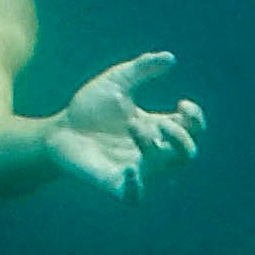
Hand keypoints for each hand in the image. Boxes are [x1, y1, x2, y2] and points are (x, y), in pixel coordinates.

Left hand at [47, 52, 204, 202]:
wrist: (58, 129)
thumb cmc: (88, 109)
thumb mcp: (116, 81)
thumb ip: (141, 68)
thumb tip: (170, 58)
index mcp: (156, 128)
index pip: (191, 130)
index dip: (195, 119)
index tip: (181, 104)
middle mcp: (151, 152)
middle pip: (187, 154)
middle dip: (180, 137)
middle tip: (160, 124)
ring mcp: (135, 170)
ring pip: (162, 167)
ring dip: (153, 146)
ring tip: (132, 126)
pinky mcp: (114, 183)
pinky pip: (135, 197)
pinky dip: (137, 186)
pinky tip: (130, 168)